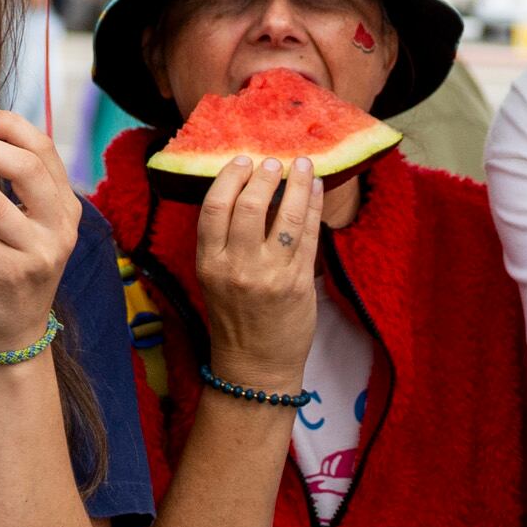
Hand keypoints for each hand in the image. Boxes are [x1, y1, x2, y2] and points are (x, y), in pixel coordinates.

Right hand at [192, 156, 321, 390]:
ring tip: (302, 164)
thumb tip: (250, 189)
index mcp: (209, 263)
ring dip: (297, 184)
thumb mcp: (214, 277)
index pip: (215, 207)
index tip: (243, 160)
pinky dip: (314, 206)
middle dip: (264, 176)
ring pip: (286, 216)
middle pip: (250, 206)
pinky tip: (317, 188)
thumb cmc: (234, 317)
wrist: (255, 366)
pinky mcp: (299, 283)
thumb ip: (226, 239)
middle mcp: (238, 267)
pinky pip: (309, 234)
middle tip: (273, 162)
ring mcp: (271, 275)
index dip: (230, 177)